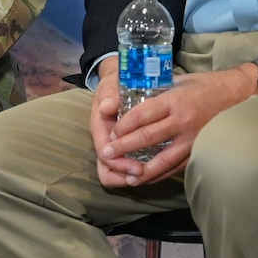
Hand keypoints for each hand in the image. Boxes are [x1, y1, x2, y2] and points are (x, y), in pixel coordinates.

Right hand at [87, 56, 143, 186]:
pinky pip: (129, 166)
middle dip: (124, 175)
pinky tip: (156, 168)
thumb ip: (108, 95)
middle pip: (107, 171)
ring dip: (132, 176)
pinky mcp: (127, 146)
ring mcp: (116, 145)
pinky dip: (141, 170)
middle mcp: (106, 141)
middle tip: (143, 173)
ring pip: (117, 173)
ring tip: (150, 174)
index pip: (105, 155)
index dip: (120, 164)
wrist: (117, 81)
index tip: (137, 167)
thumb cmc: (114, 85)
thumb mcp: (109, 85)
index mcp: (100, 129)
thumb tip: (107, 108)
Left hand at [100, 63, 257, 184]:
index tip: (111, 132)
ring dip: (141, 168)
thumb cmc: (206, 85)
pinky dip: (161, 174)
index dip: (124, 126)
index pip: (142, 115)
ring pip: (163, 158)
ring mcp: (193, 138)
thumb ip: (156, 92)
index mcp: (175, 100)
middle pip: (148, 138)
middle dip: (124, 147)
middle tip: (107, 153)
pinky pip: (178, 166)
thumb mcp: (178, 81)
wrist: (239, 94)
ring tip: (125, 174)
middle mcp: (183, 121)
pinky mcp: (201, 150)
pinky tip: (147, 178)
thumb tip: (130, 99)